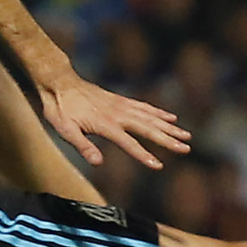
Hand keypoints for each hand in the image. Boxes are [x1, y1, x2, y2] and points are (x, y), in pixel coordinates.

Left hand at [32, 72, 188, 171]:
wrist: (59, 81)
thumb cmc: (60, 108)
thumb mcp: (65, 130)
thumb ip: (83, 146)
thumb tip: (98, 162)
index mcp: (105, 124)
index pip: (128, 143)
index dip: (144, 155)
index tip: (159, 165)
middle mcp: (118, 113)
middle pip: (148, 128)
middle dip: (168, 139)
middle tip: (186, 148)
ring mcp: (121, 105)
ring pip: (150, 117)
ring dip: (169, 127)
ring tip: (187, 136)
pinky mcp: (121, 100)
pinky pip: (144, 107)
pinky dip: (159, 112)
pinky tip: (171, 118)